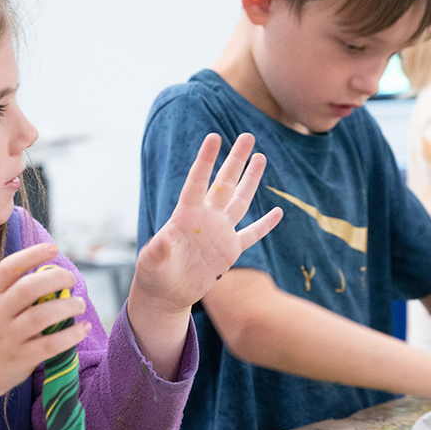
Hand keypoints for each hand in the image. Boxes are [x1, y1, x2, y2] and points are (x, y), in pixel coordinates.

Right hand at [0, 243, 88, 427]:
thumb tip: (53, 274)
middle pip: (27, 289)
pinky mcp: (20, 358)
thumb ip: (14, 290)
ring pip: (41, 316)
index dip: (31, 255)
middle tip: (71, 280)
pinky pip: (49, 345)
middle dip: (56, 279)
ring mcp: (7, 337)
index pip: (8, 269)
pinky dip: (71, 335)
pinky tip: (83, 328)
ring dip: (67, 306)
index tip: (52, 249)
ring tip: (79, 304)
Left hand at [131, 133, 282, 316]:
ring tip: (260, 157)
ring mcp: (219, 232)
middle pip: (224, 183)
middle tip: (247, 136)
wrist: (166, 293)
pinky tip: (279, 212)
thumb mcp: (151, 263)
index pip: (198, 181)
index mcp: (185, 215)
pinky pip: (252, 234)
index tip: (215, 137)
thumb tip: (162, 242)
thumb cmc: (154, 275)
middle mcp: (205, 218)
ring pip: (239, 201)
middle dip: (236, 160)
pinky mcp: (229, 250)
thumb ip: (157, 251)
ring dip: (250, 180)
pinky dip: (265, 225)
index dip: (206, 160)